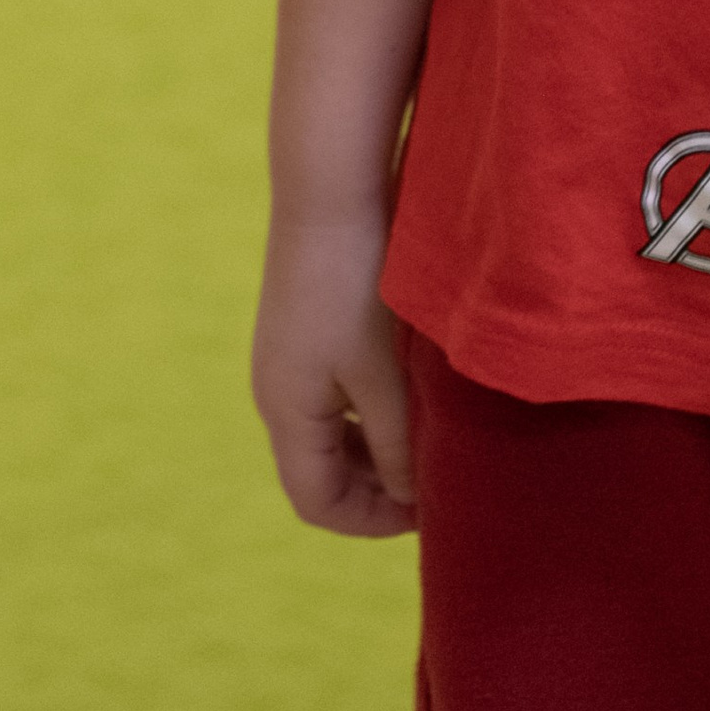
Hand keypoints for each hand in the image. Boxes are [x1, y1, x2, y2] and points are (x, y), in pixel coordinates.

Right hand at [252, 207, 418, 537]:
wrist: (329, 190)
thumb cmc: (357, 283)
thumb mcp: (383, 373)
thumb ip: (396, 441)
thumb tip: (410, 495)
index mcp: (287, 413)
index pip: (317, 502)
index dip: (370, 520)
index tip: (428, 509)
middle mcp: (275, 393)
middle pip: (318, 472)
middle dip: (374, 487)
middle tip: (434, 480)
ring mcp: (285, 359)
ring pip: (325, 433)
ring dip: (372, 448)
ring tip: (427, 440)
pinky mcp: (300, 329)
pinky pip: (328, 396)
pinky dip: (364, 411)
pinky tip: (408, 391)